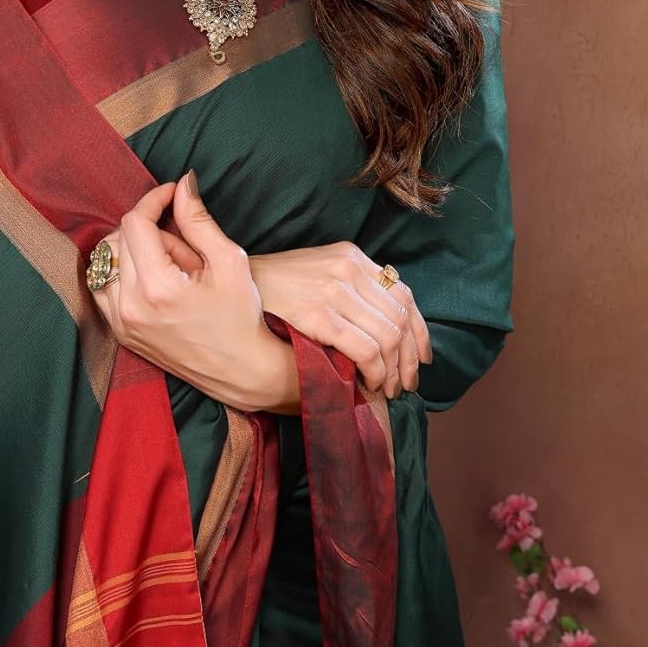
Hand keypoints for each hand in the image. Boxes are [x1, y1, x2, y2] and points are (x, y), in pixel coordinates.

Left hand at [89, 175, 286, 412]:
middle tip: (182, 244)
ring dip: (131, 249)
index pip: (135, 223)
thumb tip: (182, 184)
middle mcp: (130, 307)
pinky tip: (150, 276)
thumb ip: (198, 219)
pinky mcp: (120, 334)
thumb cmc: (240, 316)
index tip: (173, 195)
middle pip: (118, 238)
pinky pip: (102, 287)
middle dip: (148, 228)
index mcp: (157, 287)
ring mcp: (121, 323)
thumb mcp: (229, 261)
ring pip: (104, 261)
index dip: (153, 200)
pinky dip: (120, 272)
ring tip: (167, 263)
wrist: (241, 370)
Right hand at [249, 244, 431, 398]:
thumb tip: (385, 325)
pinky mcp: (319, 314)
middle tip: (404, 385)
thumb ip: (349, 290)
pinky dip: (375, 372)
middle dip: (408, 359)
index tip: (420, 358)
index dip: (419, 332)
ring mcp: (333, 290)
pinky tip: (367, 384)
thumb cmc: (270, 289)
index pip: (403, 295)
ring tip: (386, 390)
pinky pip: (366, 350)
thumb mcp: (315, 274)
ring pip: (388, 337)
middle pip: (401, 318)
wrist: (227, 288)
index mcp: (350, 256)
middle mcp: (347, 267)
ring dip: (393, 371)